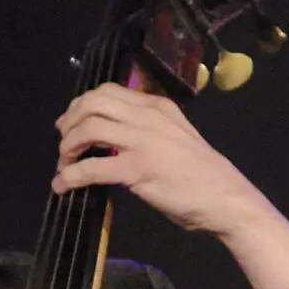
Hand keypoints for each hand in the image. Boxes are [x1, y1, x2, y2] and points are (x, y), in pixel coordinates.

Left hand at [53, 82, 288, 288]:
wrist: (224, 197)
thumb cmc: (201, 174)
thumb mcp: (176, 137)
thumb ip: (148, 131)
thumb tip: (116, 138)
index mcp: (156, 107)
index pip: (109, 91)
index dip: (82, 105)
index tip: (71, 122)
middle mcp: (148, 116)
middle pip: (93, 103)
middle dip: (70, 121)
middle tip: (63, 142)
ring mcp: (142, 142)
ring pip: (89, 128)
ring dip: (68, 147)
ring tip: (64, 164)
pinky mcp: (137, 169)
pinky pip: (92, 168)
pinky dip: (70, 176)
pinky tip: (63, 185)